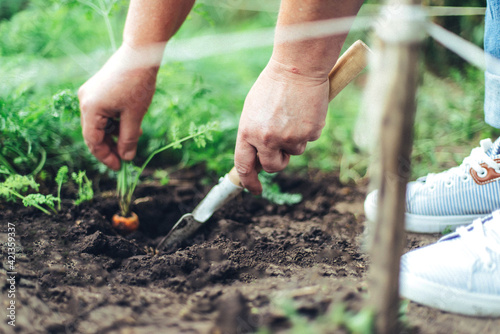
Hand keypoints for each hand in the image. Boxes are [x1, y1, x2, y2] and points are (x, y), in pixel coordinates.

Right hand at [78, 43, 158, 169]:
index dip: (106, 157)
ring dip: (116, 133)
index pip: (93, 141)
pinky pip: (103, 112)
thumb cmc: (137, 85)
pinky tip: (131, 123)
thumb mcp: (134, 116)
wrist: (140, 54)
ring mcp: (90, 94)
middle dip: (111, 146)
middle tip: (127, 157)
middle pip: (94, 133)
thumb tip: (126, 158)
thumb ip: (128, 139)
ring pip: (100, 123)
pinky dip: (115, 121)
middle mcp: (85, 101)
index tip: (120, 167)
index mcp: (90, 108)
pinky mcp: (97, 89)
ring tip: (135, 135)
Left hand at [235, 59, 329, 194]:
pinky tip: (305, 111)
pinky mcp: (310, 133)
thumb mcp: (253, 109)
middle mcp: (267, 139)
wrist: (298, 67)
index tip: (254, 189)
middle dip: (277, 162)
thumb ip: (252, 134)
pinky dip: (308, 129)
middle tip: (281, 148)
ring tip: (293, 114)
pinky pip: (309, 139)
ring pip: (294, 152)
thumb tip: (257, 157)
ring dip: (294, 139)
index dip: (249, 181)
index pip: (243, 165)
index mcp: (247, 132)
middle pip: (272, 167)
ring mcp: (289, 137)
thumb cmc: (273, 85)